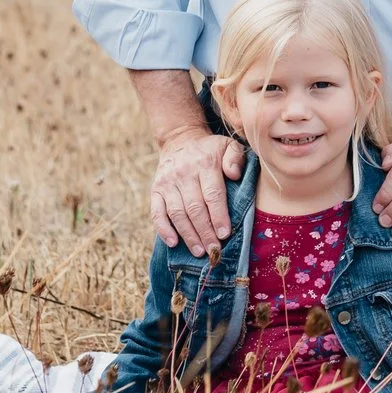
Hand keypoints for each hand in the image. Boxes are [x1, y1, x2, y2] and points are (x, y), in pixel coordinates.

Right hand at [151, 132, 244, 255]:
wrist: (180, 141)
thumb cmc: (211, 150)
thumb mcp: (228, 145)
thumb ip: (235, 158)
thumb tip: (234, 174)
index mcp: (205, 164)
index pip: (212, 194)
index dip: (218, 216)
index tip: (225, 234)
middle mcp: (184, 174)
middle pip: (195, 208)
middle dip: (205, 232)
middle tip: (214, 250)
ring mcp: (167, 183)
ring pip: (177, 213)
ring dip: (188, 235)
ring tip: (200, 251)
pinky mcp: (155, 190)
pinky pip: (157, 212)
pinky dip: (163, 229)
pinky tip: (173, 243)